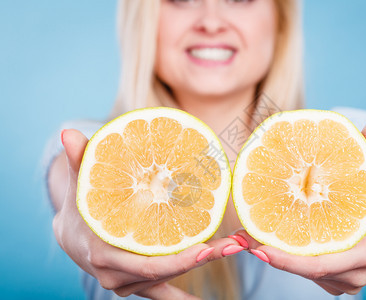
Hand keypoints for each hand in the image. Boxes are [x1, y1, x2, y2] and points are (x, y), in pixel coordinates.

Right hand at [52, 129, 242, 298]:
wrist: (69, 232)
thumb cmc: (79, 203)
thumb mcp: (79, 180)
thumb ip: (79, 158)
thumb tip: (69, 132)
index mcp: (104, 254)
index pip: (148, 264)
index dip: (179, 259)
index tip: (208, 247)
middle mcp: (115, 275)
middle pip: (166, 273)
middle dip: (202, 260)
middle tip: (234, 245)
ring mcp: (126, 283)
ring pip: (168, 280)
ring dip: (201, 265)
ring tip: (234, 248)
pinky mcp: (136, 283)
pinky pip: (160, 293)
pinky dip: (179, 298)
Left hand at [232, 112, 365, 294]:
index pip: (321, 264)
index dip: (289, 260)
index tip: (258, 249)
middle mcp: (352, 274)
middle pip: (302, 270)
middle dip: (269, 254)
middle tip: (237, 239)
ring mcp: (340, 280)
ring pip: (298, 270)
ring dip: (269, 254)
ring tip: (239, 238)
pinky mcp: (329, 277)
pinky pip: (301, 268)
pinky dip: (281, 254)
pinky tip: (256, 238)